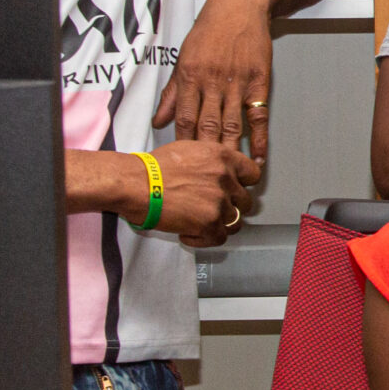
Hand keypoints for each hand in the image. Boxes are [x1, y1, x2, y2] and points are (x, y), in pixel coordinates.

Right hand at [145, 139, 261, 246]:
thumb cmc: (152, 167)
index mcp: (223, 158)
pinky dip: (204, 239)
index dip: (244, 184)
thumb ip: (210, 161)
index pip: (253, 174)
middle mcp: (226, 179)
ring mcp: (219, 202)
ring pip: (234, 222)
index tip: (236, 190)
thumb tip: (218, 172)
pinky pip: (219, 238)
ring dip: (218, 224)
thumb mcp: (190, 150)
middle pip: (245, 201)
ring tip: (199, 222)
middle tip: (213, 209)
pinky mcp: (208, 223)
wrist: (135, 183)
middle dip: (231, 207)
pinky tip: (188, 233)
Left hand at [160, 0, 274, 159]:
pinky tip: (257, 155)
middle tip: (205, 178)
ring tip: (229, 175)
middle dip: (205, 155)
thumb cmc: (210, 30)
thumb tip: (158, 119)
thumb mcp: (183, 56)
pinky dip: (259, 138)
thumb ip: (172, 91)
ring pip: (231, 125)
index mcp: (190, 76)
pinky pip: (257, 116)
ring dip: (231, 152)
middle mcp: (212, 82)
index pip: (183, 119)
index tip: (181, 165)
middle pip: (207, 127)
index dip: (182, 144)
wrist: (240, 5)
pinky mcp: (258, 81)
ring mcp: (236, 83)